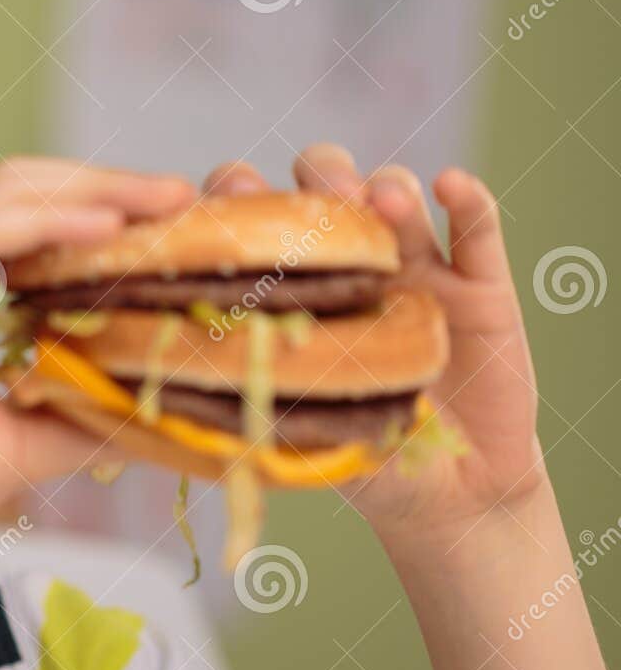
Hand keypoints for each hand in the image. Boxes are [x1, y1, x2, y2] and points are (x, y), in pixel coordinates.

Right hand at [0, 158, 196, 577]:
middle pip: (27, 190)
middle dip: (110, 184)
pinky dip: (49, 221)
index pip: (34, 223)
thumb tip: (166, 416)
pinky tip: (107, 228)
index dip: (106, 210)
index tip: (178, 222)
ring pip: (7, 195)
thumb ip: (82, 415)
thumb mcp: (23, 445)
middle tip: (183, 196)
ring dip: (92, 189)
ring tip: (163, 200)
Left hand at [203, 146, 545, 538]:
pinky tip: (450, 187)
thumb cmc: (356, 458)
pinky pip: (478, 228)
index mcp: (294, 289)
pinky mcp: (480, 285)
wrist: (449, 490)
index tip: (224, 203)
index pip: (255, 222)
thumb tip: (190, 393)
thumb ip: (260, 406)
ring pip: (394, 192)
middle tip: (316, 207)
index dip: (236, 199)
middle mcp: (349, 264)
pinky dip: (469, 201)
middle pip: (324, 186)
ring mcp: (416, 267)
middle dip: (317, 178)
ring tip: (381, 206)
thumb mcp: (301, 436)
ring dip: (383, 187)